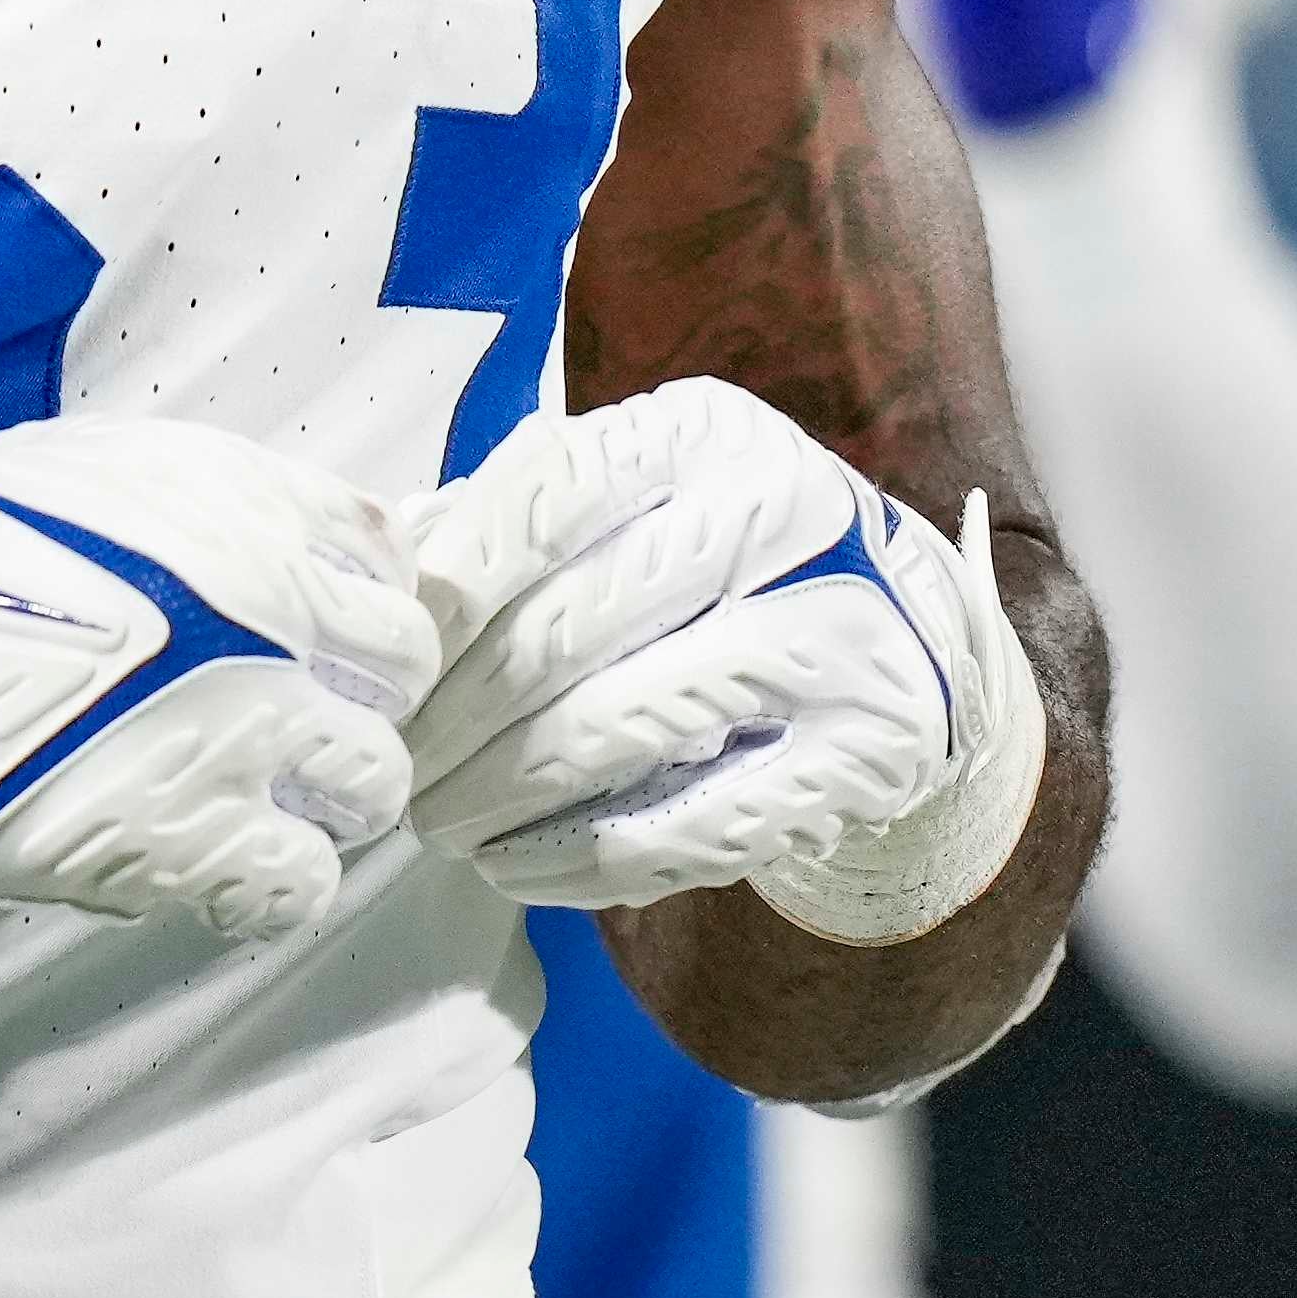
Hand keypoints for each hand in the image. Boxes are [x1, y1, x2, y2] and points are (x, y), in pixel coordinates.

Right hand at [0, 415, 440, 931]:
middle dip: (347, 707)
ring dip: (315, 802)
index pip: (392, 577)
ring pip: (371, 792)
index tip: (308, 649)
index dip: (352, 621)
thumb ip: (223, 499)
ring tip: (229, 803)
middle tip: (271, 731)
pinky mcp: (187, 845)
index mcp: (243, 515)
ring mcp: (238, 736)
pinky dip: (265, 885)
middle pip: (401, 684)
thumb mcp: (89, 468)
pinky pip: (300, 887)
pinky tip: (201, 864)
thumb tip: (337, 539)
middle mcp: (270, 619)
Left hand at [403, 384, 1033, 939]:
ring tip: (441, 823)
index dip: (446, 589)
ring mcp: (836, 635)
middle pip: (565, 628)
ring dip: (500, 795)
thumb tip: (380, 578)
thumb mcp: (634, 505)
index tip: (391, 662)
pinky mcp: (862, 751)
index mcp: (706, 433)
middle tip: (398, 772)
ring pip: (615, 731)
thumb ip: (508, 526)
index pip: (544, 498)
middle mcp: (783, 515)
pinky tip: (515, 864)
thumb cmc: (725, 571)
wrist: (915, 644)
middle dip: (453, 719)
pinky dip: (578, 857)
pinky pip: (685, 824)